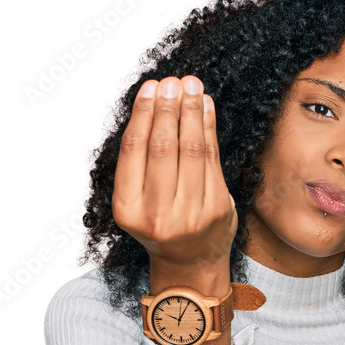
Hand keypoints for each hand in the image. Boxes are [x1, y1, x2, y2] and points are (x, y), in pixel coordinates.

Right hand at [112, 75, 237, 270]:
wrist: (189, 263)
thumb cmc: (160, 222)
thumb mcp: (138, 198)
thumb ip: (141, 159)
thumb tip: (154, 101)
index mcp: (128, 209)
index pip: (134, 151)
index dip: (143, 114)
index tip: (151, 87)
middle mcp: (157, 214)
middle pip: (163, 148)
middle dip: (168, 109)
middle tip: (173, 81)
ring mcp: (190, 215)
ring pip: (191, 151)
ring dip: (191, 113)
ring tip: (191, 86)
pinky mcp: (217, 211)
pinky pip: (213, 161)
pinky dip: (210, 129)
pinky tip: (206, 107)